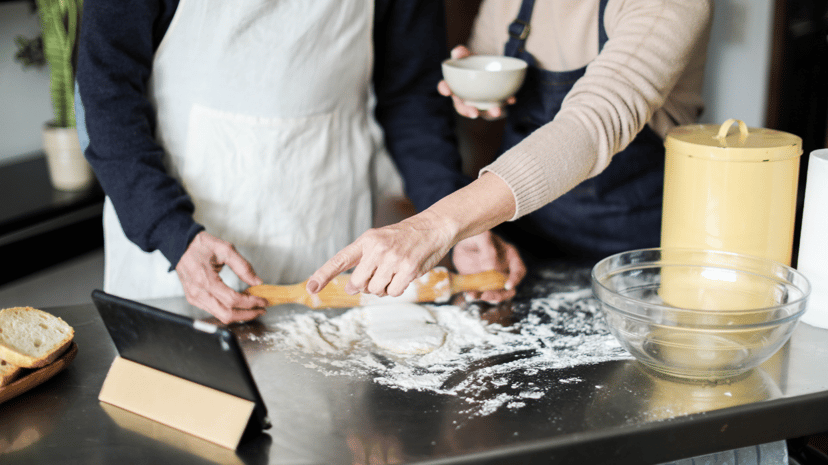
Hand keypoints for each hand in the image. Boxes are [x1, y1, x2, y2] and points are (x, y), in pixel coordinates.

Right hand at [175, 231, 267, 323]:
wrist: (181, 245)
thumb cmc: (201, 245)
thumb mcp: (225, 249)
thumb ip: (243, 266)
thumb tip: (257, 282)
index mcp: (205, 279)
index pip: (232, 299)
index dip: (251, 303)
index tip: (263, 301)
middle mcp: (198, 292)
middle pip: (227, 314)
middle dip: (247, 314)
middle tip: (261, 309)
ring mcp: (194, 298)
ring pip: (221, 316)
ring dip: (239, 314)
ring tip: (253, 306)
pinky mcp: (194, 299)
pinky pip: (214, 312)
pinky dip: (229, 310)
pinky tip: (239, 303)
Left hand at [306, 210, 456, 297]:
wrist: (433, 227)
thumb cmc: (404, 238)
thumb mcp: (379, 240)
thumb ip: (364, 262)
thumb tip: (353, 288)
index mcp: (366, 241)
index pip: (340, 260)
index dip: (323, 275)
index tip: (311, 288)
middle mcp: (377, 249)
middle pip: (358, 284)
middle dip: (365, 286)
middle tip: (377, 276)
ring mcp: (393, 259)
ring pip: (376, 291)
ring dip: (384, 288)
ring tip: (394, 272)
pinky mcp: (408, 269)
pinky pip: (394, 292)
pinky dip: (397, 289)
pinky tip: (404, 275)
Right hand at [438, 45, 516, 119]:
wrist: (488, 69)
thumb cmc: (473, 64)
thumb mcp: (467, 56)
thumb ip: (461, 53)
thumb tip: (457, 52)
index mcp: (454, 85)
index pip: (445, 88)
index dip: (444, 89)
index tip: (447, 90)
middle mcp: (463, 97)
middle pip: (462, 107)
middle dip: (467, 111)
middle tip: (474, 113)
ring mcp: (478, 103)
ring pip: (481, 111)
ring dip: (489, 112)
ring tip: (496, 111)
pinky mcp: (491, 104)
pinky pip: (498, 105)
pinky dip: (506, 101)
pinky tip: (511, 99)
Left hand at [452, 231, 525, 301]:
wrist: (459, 240)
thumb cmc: (475, 234)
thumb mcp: (482, 236)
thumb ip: (488, 250)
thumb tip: (491, 268)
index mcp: (510, 257)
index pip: (519, 271)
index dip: (515, 279)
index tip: (508, 285)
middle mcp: (503, 270)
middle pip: (509, 288)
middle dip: (499, 294)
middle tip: (486, 295)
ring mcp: (491, 278)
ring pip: (494, 293)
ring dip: (486, 297)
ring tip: (473, 296)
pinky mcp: (478, 283)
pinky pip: (479, 293)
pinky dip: (474, 296)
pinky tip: (468, 295)